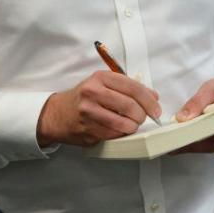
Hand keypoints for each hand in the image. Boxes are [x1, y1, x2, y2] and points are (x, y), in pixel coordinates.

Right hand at [36, 71, 160, 146]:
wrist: (57, 114)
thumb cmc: (83, 98)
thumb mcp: (102, 85)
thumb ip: (128, 88)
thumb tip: (153, 96)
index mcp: (100, 78)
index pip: (133, 88)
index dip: (149, 100)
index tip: (156, 109)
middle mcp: (93, 92)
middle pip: (130, 106)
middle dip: (143, 115)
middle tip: (143, 118)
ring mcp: (89, 111)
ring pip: (124, 123)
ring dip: (133, 127)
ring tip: (131, 125)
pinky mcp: (87, 129)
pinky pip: (114, 134)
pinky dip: (121, 134)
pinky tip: (118, 130)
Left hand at [172, 76, 213, 155]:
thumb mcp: (211, 87)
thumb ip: (197, 101)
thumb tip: (182, 118)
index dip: (195, 136)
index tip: (178, 139)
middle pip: (213, 143)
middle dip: (191, 144)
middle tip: (172, 145)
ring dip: (195, 147)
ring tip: (177, 145)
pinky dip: (203, 147)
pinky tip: (190, 144)